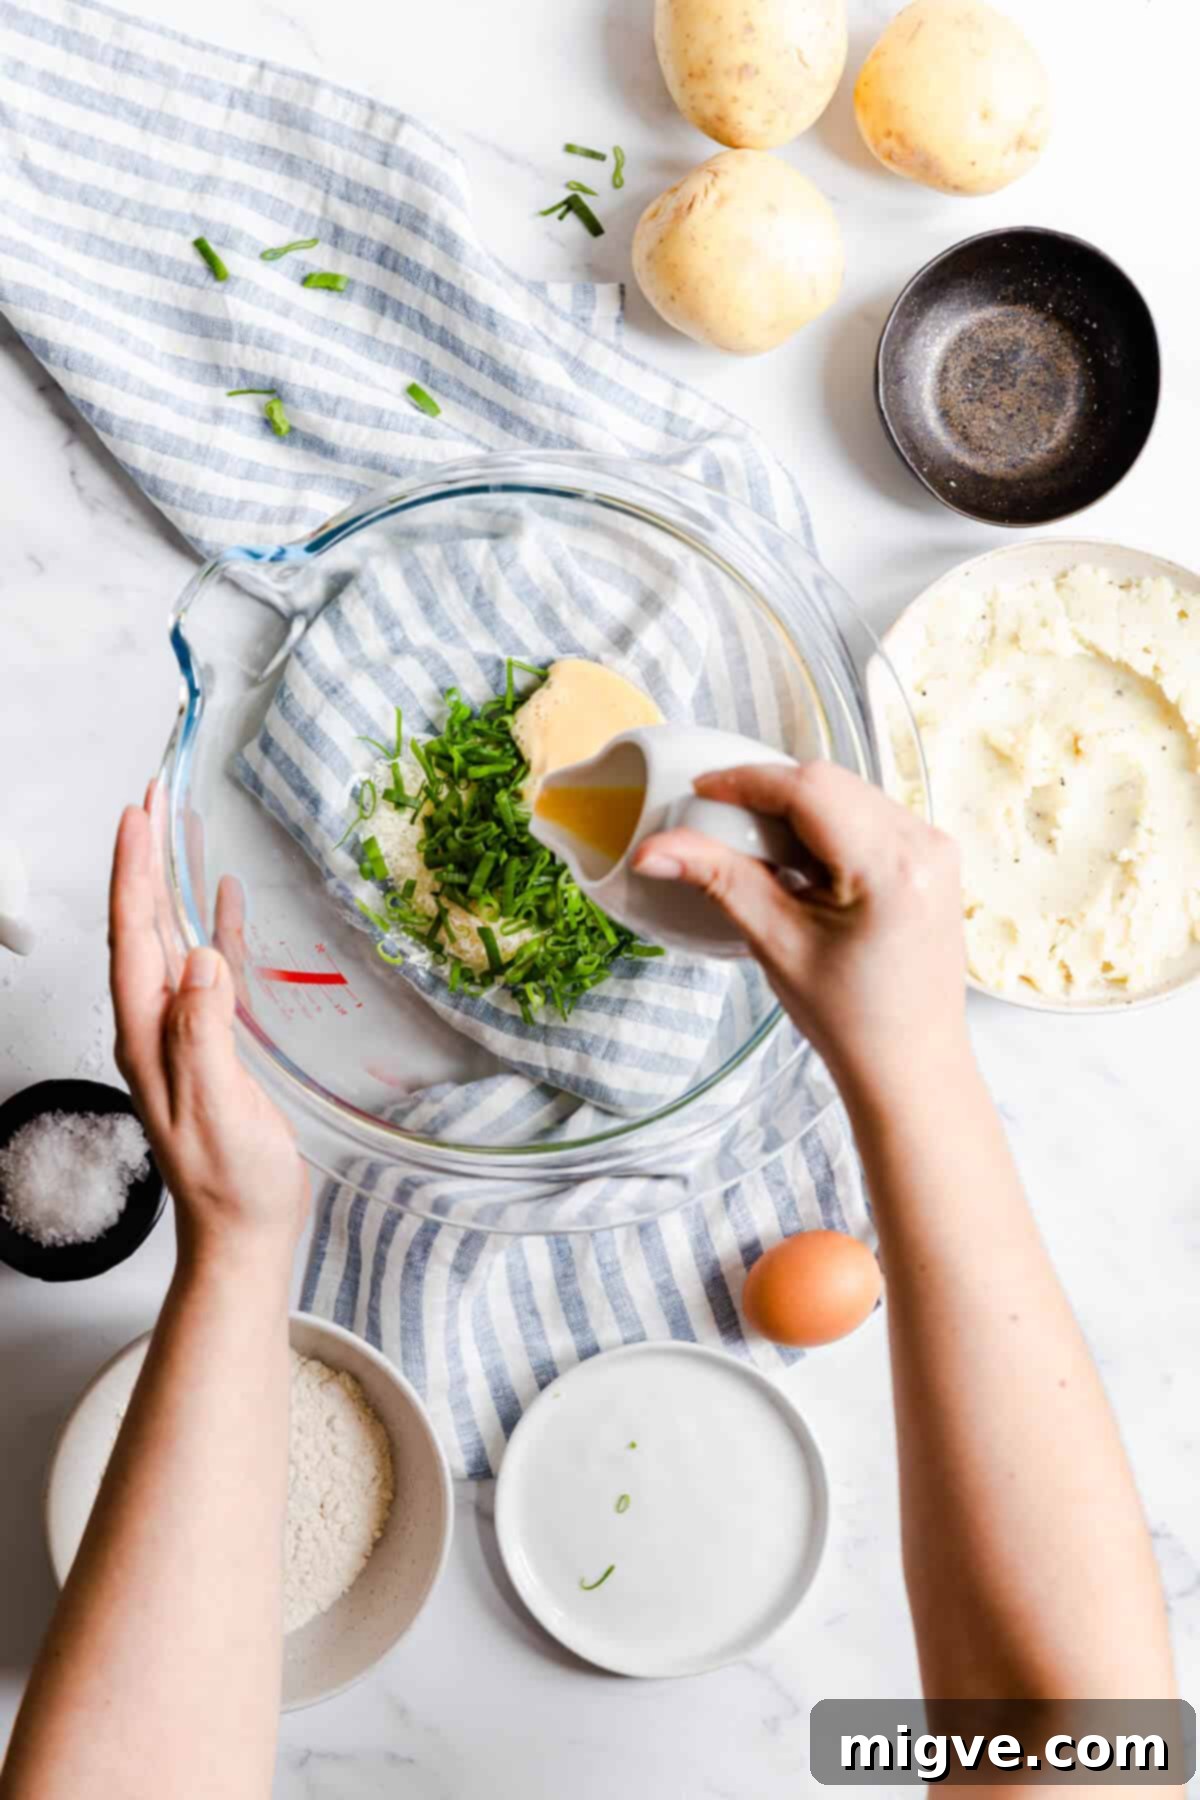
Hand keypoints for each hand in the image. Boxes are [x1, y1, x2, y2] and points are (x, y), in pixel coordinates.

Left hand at [108, 788, 309, 1268]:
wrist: (243, 1230)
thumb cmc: (230, 1179)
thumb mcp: (214, 1107)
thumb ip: (202, 1033)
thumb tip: (199, 959)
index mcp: (147, 1032)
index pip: (133, 936)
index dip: (132, 873)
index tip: (137, 815)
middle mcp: (155, 1024)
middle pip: (142, 925)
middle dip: (141, 859)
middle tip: (153, 797)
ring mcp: (182, 1032)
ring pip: (169, 939)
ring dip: (169, 883)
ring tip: (175, 829)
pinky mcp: (214, 1042)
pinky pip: (209, 968)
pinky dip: (213, 924)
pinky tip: (223, 898)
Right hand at [632, 762, 968, 1098]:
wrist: (908, 1064)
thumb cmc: (848, 1018)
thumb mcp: (775, 943)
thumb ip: (718, 879)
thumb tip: (653, 848)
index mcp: (890, 867)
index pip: (810, 790)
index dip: (748, 781)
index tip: (701, 792)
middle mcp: (925, 845)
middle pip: (831, 783)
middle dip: (771, 793)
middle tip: (723, 821)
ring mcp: (937, 848)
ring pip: (851, 793)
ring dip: (800, 808)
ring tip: (762, 848)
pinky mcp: (935, 858)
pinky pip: (871, 814)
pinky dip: (829, 824)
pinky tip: (803, 862)